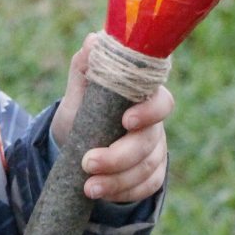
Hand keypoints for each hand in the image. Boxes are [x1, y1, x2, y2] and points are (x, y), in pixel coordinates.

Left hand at [50, 33, 172, 203]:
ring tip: (88, 187)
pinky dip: (124, 193)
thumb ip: (86, 68)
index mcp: (140, 98)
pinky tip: (101, 194)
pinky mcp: (151, 173)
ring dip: (117, 180)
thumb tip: (93, 41)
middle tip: (88, 163)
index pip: (160, 101)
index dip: (148, 112)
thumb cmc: (81, 111)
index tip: (125, 121)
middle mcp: (153, 124)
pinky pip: (148, 187)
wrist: (74, 144)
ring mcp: (155, 149)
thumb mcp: (78, 91)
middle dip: (119, 156)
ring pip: (147, 168)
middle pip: (150, 141)